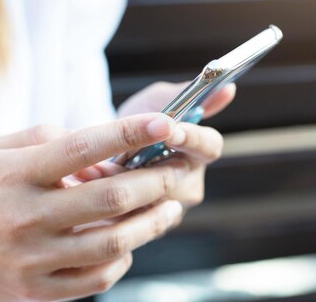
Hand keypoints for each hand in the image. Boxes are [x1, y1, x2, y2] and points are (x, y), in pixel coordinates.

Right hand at [0, 114, 186, 301]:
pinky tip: (131, 243)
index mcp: (19, 173)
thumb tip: (102, 152)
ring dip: (152, 222)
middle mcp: (28, 216)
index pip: (84, 146)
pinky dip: (122, 259)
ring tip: (170, 207)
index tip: (164, 122)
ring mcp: (33, 258)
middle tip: (179, 169)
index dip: (130, 132)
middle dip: (157, 181)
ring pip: (112, 243)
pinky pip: (95, 279)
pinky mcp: (35, 291)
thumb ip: (48, 140)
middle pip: (111, 197)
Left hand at [80, 82, 235, 208]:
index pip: (209, 147)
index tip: (171, 128)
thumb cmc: (137, 122)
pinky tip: (87, 181)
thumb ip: (185, 96)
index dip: (192, 138)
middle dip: (148, 165)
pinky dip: (105, 198)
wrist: (103, 149)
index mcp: (199, 153)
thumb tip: (228, 88)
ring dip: (121, 182)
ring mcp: (168, 210)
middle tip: (124, 151)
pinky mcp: (142, 227)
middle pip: (179, 180)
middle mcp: (188, 184)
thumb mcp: (158, 102)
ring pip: (151, 201)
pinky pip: (127, 217)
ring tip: (95, 166)